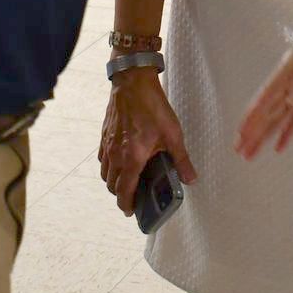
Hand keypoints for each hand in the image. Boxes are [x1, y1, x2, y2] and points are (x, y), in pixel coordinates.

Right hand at [99, 67, 196, 216]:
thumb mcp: (173, 133)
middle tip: (132, 197)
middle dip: (121, 195)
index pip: (124, 191)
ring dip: (114, 181)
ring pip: (105, 173)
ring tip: (127, 181)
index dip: (126, 205)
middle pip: (112, 185)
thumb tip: (190, 178)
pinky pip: (102, 158)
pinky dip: (109, 166)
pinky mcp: (104, 134)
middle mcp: (115, 154)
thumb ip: (181, 159)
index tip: (131, 211)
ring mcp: (107, 144)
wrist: (133, 81)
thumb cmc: (152, 106)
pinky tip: (121, 161)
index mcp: (131, 158)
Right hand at [235, 18, 292, 159]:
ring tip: (249, 153)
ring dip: (265, 135)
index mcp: (292, 66)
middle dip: (253, 129)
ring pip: (279, 118)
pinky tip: (277, 148)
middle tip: (238, 149)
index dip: (254, 113)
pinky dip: (287, 134)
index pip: (268, 93)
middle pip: (269, 109)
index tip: (242, 130)